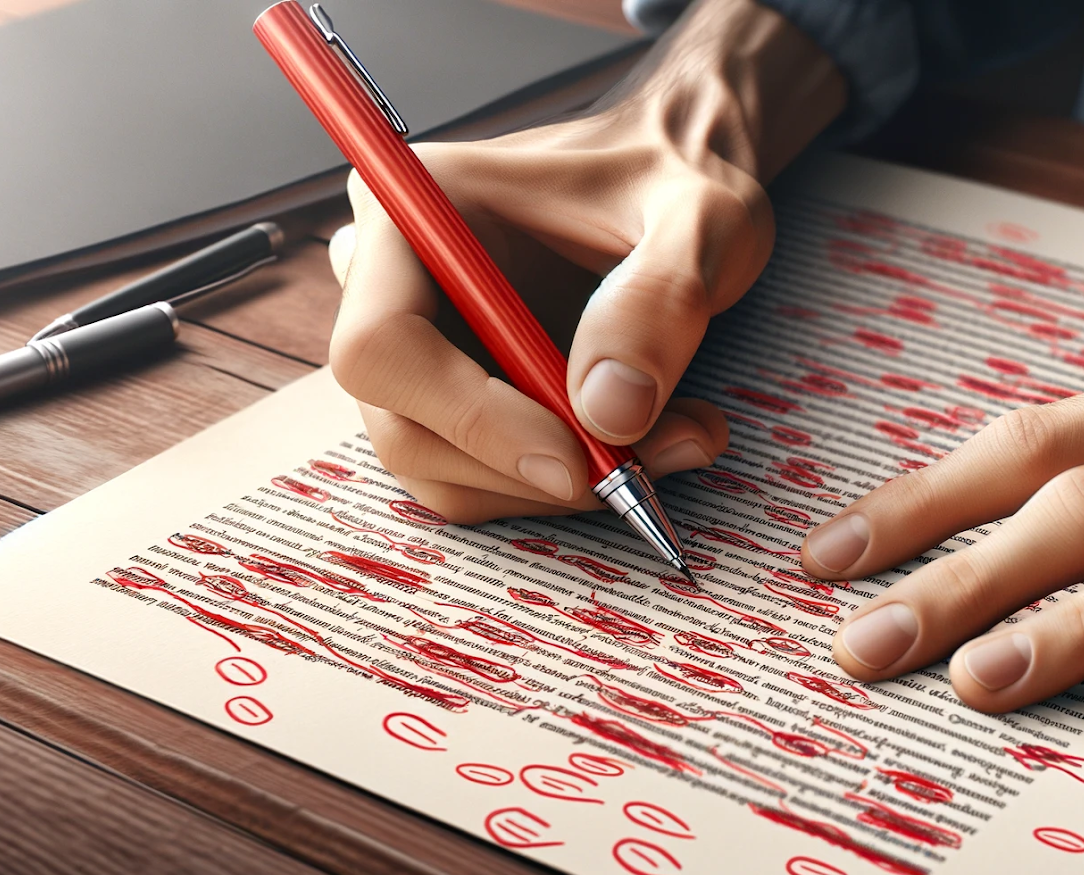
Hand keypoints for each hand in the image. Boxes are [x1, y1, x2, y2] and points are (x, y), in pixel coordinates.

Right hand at [326, 0, 842, 522]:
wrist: (686, 188)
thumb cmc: (679, 178)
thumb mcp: (701, 219)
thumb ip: (661, 300)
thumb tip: (609, 413)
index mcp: (418, 206)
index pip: (381, 345)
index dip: (468, 418)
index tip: (573, 456)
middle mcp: (393, 278)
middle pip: (402, 425)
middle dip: (522, 469)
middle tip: (638, 466)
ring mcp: (420, 344)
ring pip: (442, 467)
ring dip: (555, 488)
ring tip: (675, 440)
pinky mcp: (457, 394)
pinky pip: (480, 477)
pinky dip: (562, 486)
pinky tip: (647, 441)